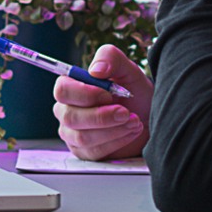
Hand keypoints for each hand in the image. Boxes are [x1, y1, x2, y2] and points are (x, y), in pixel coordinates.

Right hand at [53, 44, 152, 160]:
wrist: (148, 117)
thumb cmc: (135, 93)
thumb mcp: (128, 70)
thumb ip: (111, 59)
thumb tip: (95, 70)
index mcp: (71, 87)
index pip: (63, 90)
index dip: (85, 93)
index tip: (109, 93)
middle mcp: (66, 110)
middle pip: (70, 117)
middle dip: (102, 116)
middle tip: (126, 112)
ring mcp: (72, 133)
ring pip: (83, 137)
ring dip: (113, 129)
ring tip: (134, 121)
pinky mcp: (84, 152)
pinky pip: (94, 151)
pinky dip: (117, 141)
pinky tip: (131, 132)